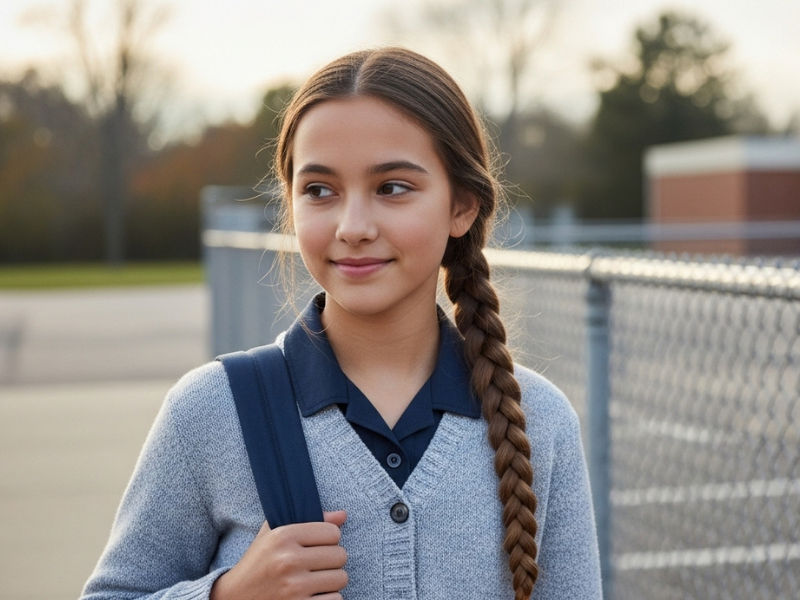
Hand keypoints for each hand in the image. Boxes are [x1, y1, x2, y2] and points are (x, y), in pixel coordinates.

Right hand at [210, 510, 347, 599]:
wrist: (234, 598)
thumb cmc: (258, 563)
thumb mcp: (273, 535)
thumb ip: (308, 520)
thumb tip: (342, 514)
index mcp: (283, 536)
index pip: (332, 532)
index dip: (328, 540)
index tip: (317, 546)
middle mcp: (289, 560)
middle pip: (340, 555)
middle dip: (332, 561)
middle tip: (316, 566)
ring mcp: (294, 587)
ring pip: (341, 578)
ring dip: (331, 581)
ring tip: (314, 581)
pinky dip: (328, 599)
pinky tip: (312, 596)